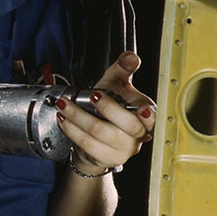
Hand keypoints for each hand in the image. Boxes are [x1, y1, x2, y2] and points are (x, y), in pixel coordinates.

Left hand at [54, 51, 156, 173]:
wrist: (95, 134)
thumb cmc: (110, 104)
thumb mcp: (116, 82)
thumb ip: (123, 68)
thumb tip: (131, 57)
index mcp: (146, 115)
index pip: (152, 117)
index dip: (149, 116)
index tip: (144, 110)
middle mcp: (139, 135)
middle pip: (127, 125)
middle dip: (108, 107)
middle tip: (93, 94)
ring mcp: (124, 149)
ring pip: (100, 132)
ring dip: (78, 116)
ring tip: (64, 104)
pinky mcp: (108, 159)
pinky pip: (87, 145)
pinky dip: (72, 130)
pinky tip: (65, 119)